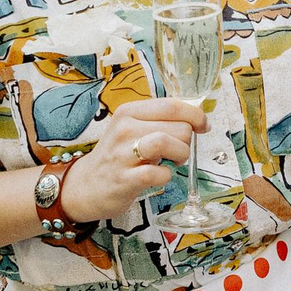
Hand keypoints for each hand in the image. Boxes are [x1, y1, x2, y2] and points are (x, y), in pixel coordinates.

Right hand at [60, 97, 209, 221]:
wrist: (87, 185)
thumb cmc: (118, 156)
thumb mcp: (133, 129)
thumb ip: (160, 120)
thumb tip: (197, 117)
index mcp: (129, 111)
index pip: (171, 105)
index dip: (195, 115)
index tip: (203, 126)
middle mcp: (124, 128)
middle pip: (175, 126)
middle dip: (186, 140)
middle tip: (178, 151)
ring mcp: (122, 154)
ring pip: (165, 142)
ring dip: (180, 154)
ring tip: (175, 161)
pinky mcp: (124, 179)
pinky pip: (157, 173)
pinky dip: (166, 175)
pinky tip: (160, 176)